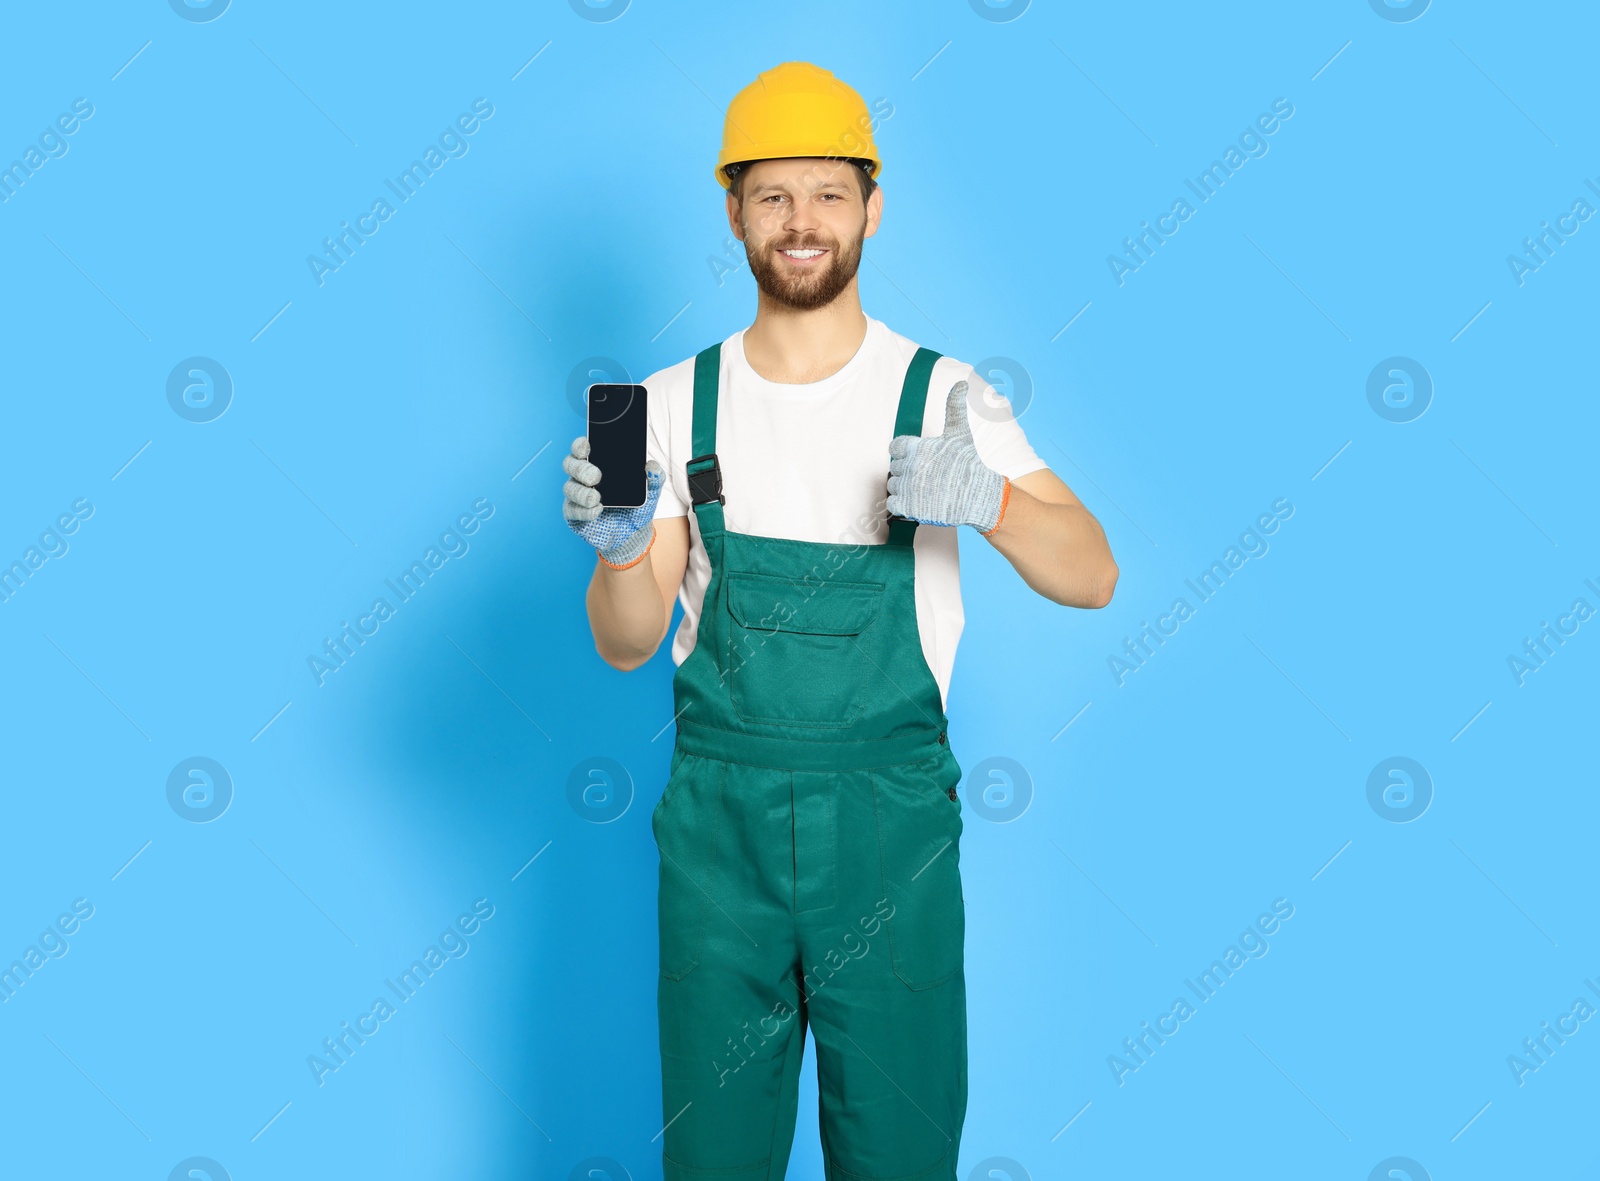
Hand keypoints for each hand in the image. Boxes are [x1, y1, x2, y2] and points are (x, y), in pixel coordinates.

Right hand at [562, 436, 664, 566]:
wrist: (633, 533)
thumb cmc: (636, 506)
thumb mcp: (650, 492)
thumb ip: (655, 477)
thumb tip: (652, 467)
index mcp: (598, 464)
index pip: (582, 449)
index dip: (580, 445)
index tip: (587, 446)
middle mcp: (583, 477)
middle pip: (570, 465)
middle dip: (581, 469)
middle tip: (596, 477)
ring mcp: (577, 496)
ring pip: (569, 488)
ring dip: (582, 492)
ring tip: (596, 498)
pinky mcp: (574, 515)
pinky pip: (572, 510)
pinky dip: (583, 511)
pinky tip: (596, 511)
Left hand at [886, 381, 1009, 533]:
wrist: (979, 496)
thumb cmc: (969, 464)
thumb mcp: (960, 434)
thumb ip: (954, 408)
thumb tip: (961, 383)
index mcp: (917, 447)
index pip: (894, 447)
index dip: (905, 454)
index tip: (919, 460)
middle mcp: (909, 466)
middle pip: (894, 468)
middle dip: (907, 472)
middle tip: (927, 477)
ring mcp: (908, 488)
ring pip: (893, 486)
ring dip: (904, 489)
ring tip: (925, 490)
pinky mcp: (909, 507)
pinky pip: (893, 504)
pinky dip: (903, 505)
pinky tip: (919, 502)